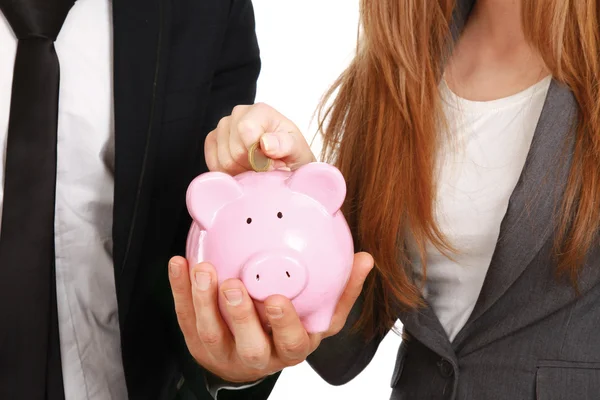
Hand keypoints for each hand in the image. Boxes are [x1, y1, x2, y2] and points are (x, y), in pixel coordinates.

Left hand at [168, 252, 373, 382]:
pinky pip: (186, 318)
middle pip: (248, 343)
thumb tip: (365, 259)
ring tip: (202, 269)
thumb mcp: (320, 316)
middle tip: (233, 284)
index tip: (276, 299)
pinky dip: (180, 291)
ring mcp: (225, 351)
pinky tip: (180, 265)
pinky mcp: (198, 343)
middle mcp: (258, 355)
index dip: (283, 324)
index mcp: (290, 348)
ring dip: (204, 300)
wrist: (249, 355)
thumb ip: (343, 289)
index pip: (292, 342)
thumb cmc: (289, 329)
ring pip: (211, 331)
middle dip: (239, 315)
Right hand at [205, 103, 315, 174]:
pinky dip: (229, 174)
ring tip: (257, 169)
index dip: (258, 155)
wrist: (286, 163)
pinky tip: (243, 171)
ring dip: (242, 172)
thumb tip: (266, 143)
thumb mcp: (298, 150)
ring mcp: (223, 128)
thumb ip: (285, 144)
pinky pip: (213, 164)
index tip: (273, 164)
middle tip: (266, 169)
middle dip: (252, 166)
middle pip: (234, 150)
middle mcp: (238, 114)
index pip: (246, 130)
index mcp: (259, 111)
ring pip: (224, 160)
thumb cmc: (292, 154)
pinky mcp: (213, 142)